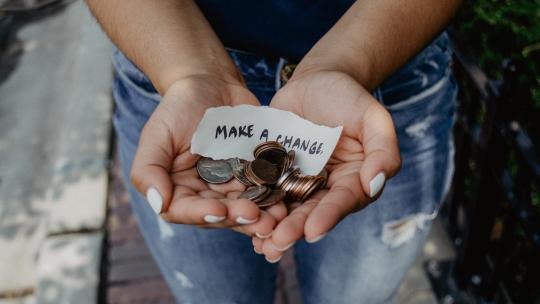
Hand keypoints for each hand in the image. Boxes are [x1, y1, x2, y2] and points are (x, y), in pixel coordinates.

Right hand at [130, 75, 286, 236]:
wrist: (211, 84)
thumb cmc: (178, 108)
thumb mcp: (157, 135)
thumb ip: (148, 170)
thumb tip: (158, 204)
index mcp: (178, 189)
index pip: (185, 211)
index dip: (202, 214)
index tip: (220, 210)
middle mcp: (205, 194)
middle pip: (221, 215)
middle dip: (238, 218)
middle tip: (258, 218)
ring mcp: (232, 186)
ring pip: (246, 208)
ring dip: (262, 216)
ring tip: (277, 217)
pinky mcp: (255, 175)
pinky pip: (266, 190)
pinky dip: (276, 198)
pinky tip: (287, 200)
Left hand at [252, 70, 400, 260]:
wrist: (316, 81)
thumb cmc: (349, 97)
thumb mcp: (373, 117)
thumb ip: (383, 150)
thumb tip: (375, 184)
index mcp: (353, 179)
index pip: (343, 201)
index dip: (328, 216)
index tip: (313, 231)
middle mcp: (326, 187)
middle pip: (312, 211)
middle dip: (295, 228)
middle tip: (278, 242)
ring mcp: (298, 181)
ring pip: (287, 208)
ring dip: (274, 227)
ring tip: (260, 243)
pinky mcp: (275, 172)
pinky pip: (265, 191)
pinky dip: (256, 206)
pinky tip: (243, 220)